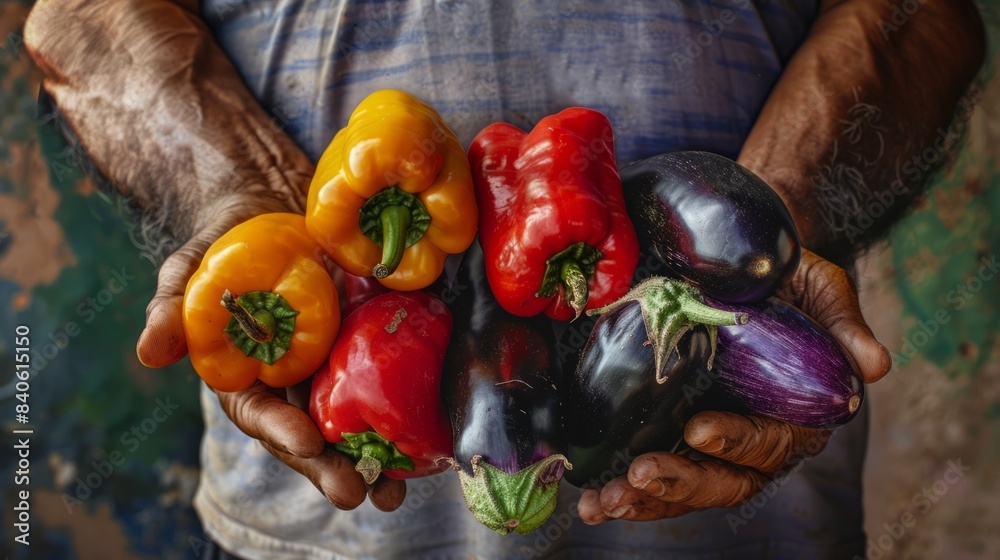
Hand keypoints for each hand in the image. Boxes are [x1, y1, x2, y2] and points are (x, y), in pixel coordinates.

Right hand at [135, 187, 405, 510]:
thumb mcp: (189, 271)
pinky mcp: (367, 341)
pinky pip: (388, 374)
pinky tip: (428, 431)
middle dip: (334, 467)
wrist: (267, 206)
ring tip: (398, 488)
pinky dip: (407, 403)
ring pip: (354, 419)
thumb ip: (172, 308)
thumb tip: (150, 352)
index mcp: (247, 378)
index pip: (261, 414)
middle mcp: (292, 381)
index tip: (308, 444)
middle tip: (362, 493)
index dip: (283, 430)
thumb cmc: (220, 245)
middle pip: (313, 432)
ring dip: (376, 457)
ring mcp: (333, 364)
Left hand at [578, 248, 891, 523]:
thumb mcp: (819, 289)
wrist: (738, 266)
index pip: (771, 442)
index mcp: (795, 413)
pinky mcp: (668, 432)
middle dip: (682, 481)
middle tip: (640, 474)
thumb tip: (877, 366)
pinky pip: (649, 470)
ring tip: (603, 502)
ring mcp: (707, 440)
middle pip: (723, 479)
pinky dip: (620, 489)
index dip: (738, 440)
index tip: (700, 428)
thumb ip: (842, 323)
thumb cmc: (785, 278)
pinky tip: (586, 501)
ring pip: (682, 485)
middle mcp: (752, 438)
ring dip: (643, 499)